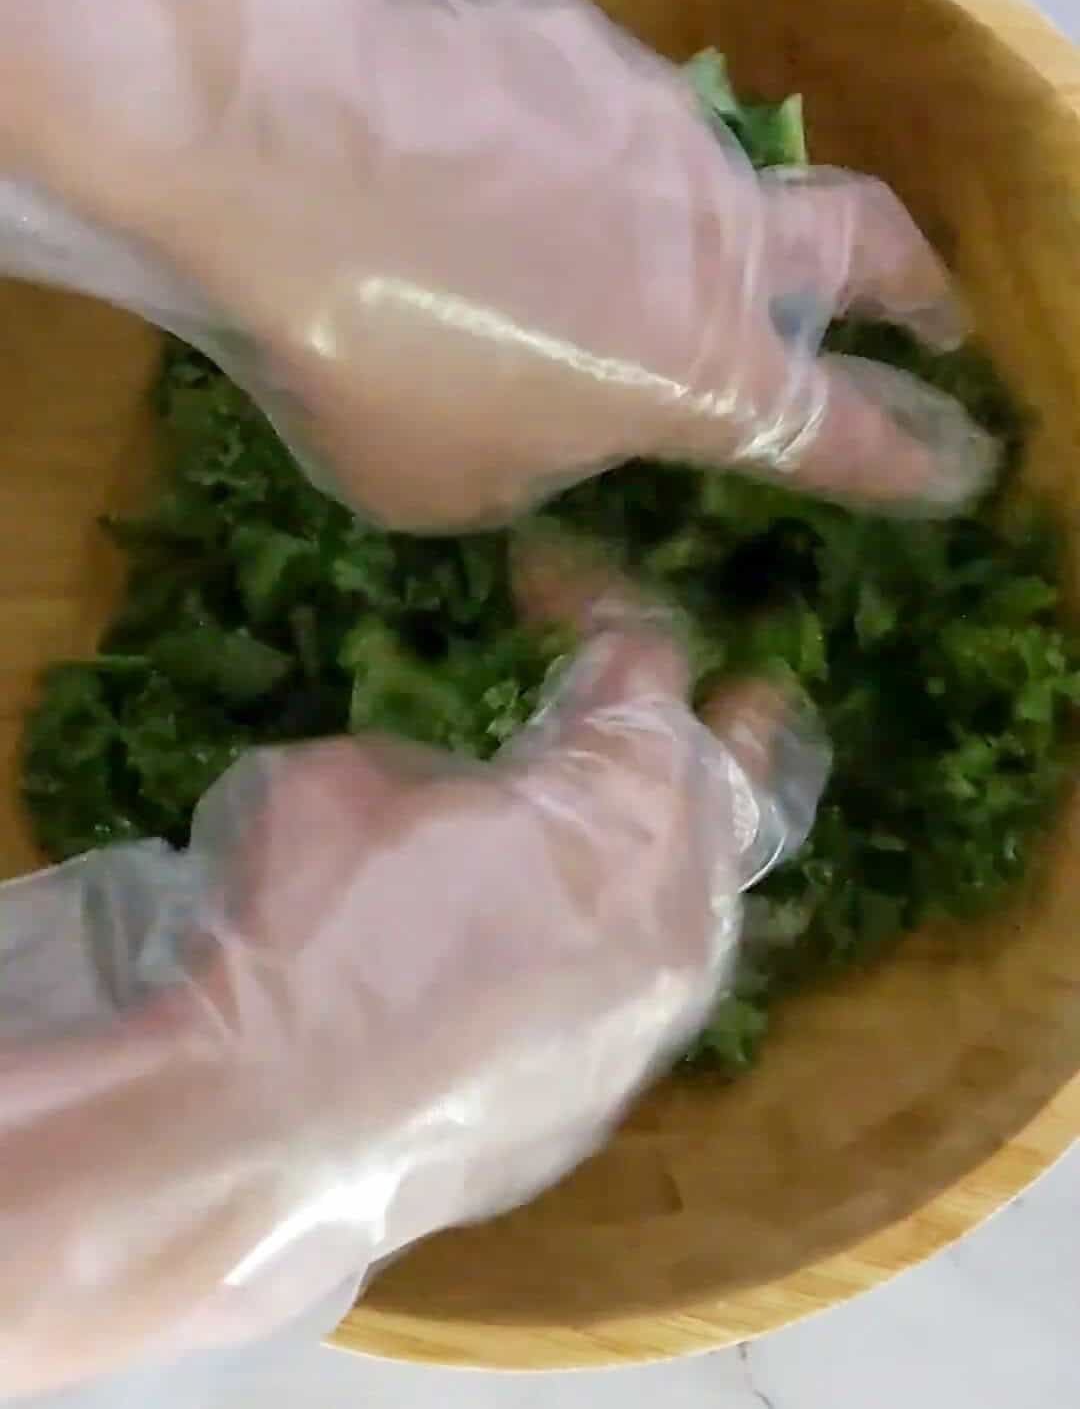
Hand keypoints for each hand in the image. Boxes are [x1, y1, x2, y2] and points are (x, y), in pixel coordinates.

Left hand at [0, 0, 994, 529]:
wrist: (268, 150)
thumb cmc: (363, 359)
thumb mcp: (443, 488)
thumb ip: (532, 465)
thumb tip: (544, 428)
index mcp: (700, 372)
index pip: (846, 430)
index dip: (909, 455)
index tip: (954, 462)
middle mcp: (711, 234)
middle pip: (863, 245)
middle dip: (911, 287)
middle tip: (926, 309)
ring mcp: (651, 120)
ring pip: (706, 171)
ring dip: (678, 217)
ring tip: (568, 242)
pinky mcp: (573, 41)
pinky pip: (585, 110)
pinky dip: (552, 154)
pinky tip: (461, 166)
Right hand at [0, 541, 825, 1392]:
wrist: (267, 1140)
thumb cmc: (309, 927)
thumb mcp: (348, 782)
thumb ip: (439, 766)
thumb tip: (464, 798)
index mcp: (624, 804)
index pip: (643, 667)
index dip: (595, 603)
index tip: (544, 580)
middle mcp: (676, 908)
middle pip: (724, 788)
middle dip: (729, 728)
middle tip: (754, 692)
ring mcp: (652, 1014)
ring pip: (708, 900)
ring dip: (692, 840)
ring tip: (686, 807)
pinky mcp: (606, 1093)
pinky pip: (651, 986)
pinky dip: (637, 934)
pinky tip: (592, 928)